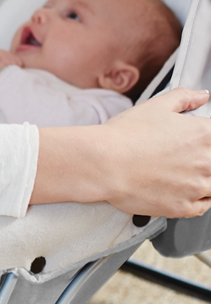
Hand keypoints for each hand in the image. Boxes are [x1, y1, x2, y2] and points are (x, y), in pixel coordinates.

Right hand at [34, 88, 210, 217]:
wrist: (103, 163)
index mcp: (204, 134)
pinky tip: (181, 189)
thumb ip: (184, 98)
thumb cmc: (125, 135)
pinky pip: (203, 206)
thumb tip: (202, 96)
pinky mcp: (183, 207)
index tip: (193, 141)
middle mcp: (206, 162)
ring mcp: (196, 187)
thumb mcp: (155, 106)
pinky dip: (197, 199)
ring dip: (203, 179)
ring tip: (180, 173)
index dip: (204, 136)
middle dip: (202, 157)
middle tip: (179, 156)